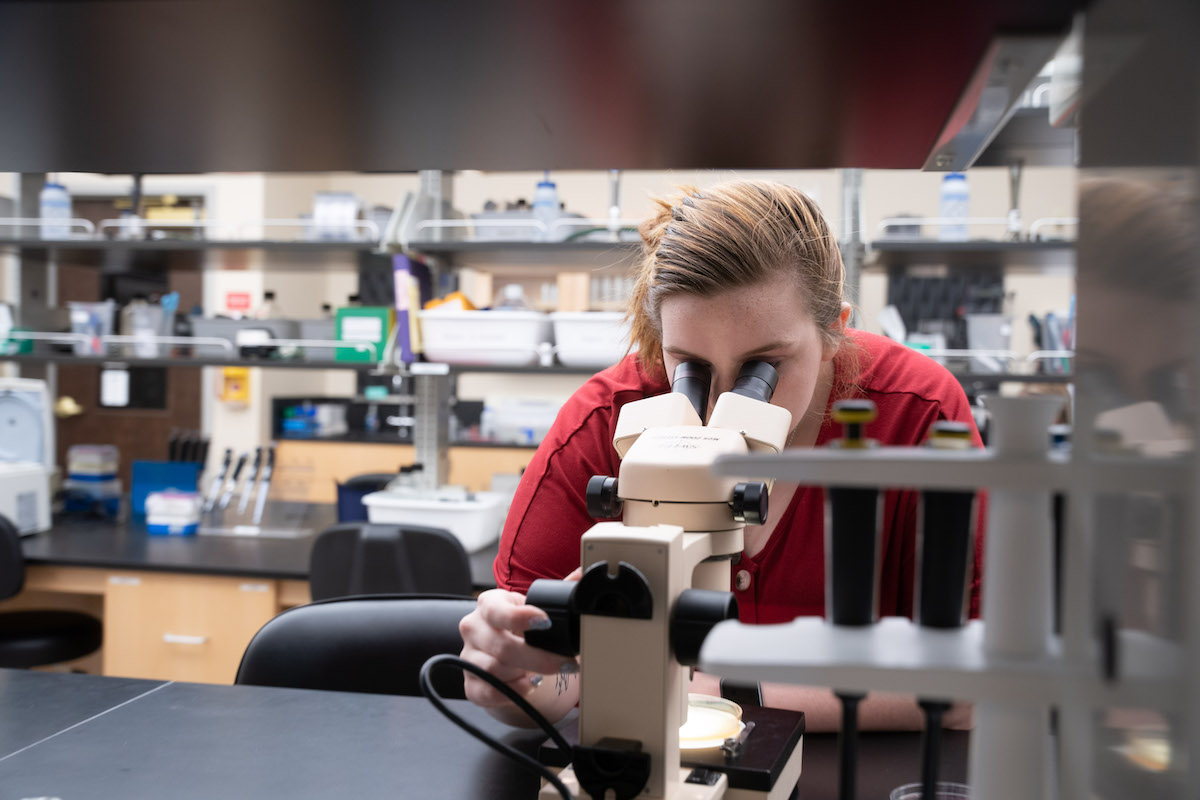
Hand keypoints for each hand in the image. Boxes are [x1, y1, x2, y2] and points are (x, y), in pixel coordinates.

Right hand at [458, 569, 581, 709]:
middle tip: (566, 663)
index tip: (546, 622)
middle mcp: (473, 628)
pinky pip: (488, 692)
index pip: (497, 611)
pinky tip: (529, 685)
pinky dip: (513, 692)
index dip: (521, 618)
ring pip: (495, 671)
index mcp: (489, 603)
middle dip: (539, 658)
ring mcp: (468, 656)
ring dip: (525, 674)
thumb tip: (584, 574)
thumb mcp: (534, 607)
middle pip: (501, 647)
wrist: (503, 654)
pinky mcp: (470, 684)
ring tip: (544, 673)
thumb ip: (558, 592)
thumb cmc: (520, 627)